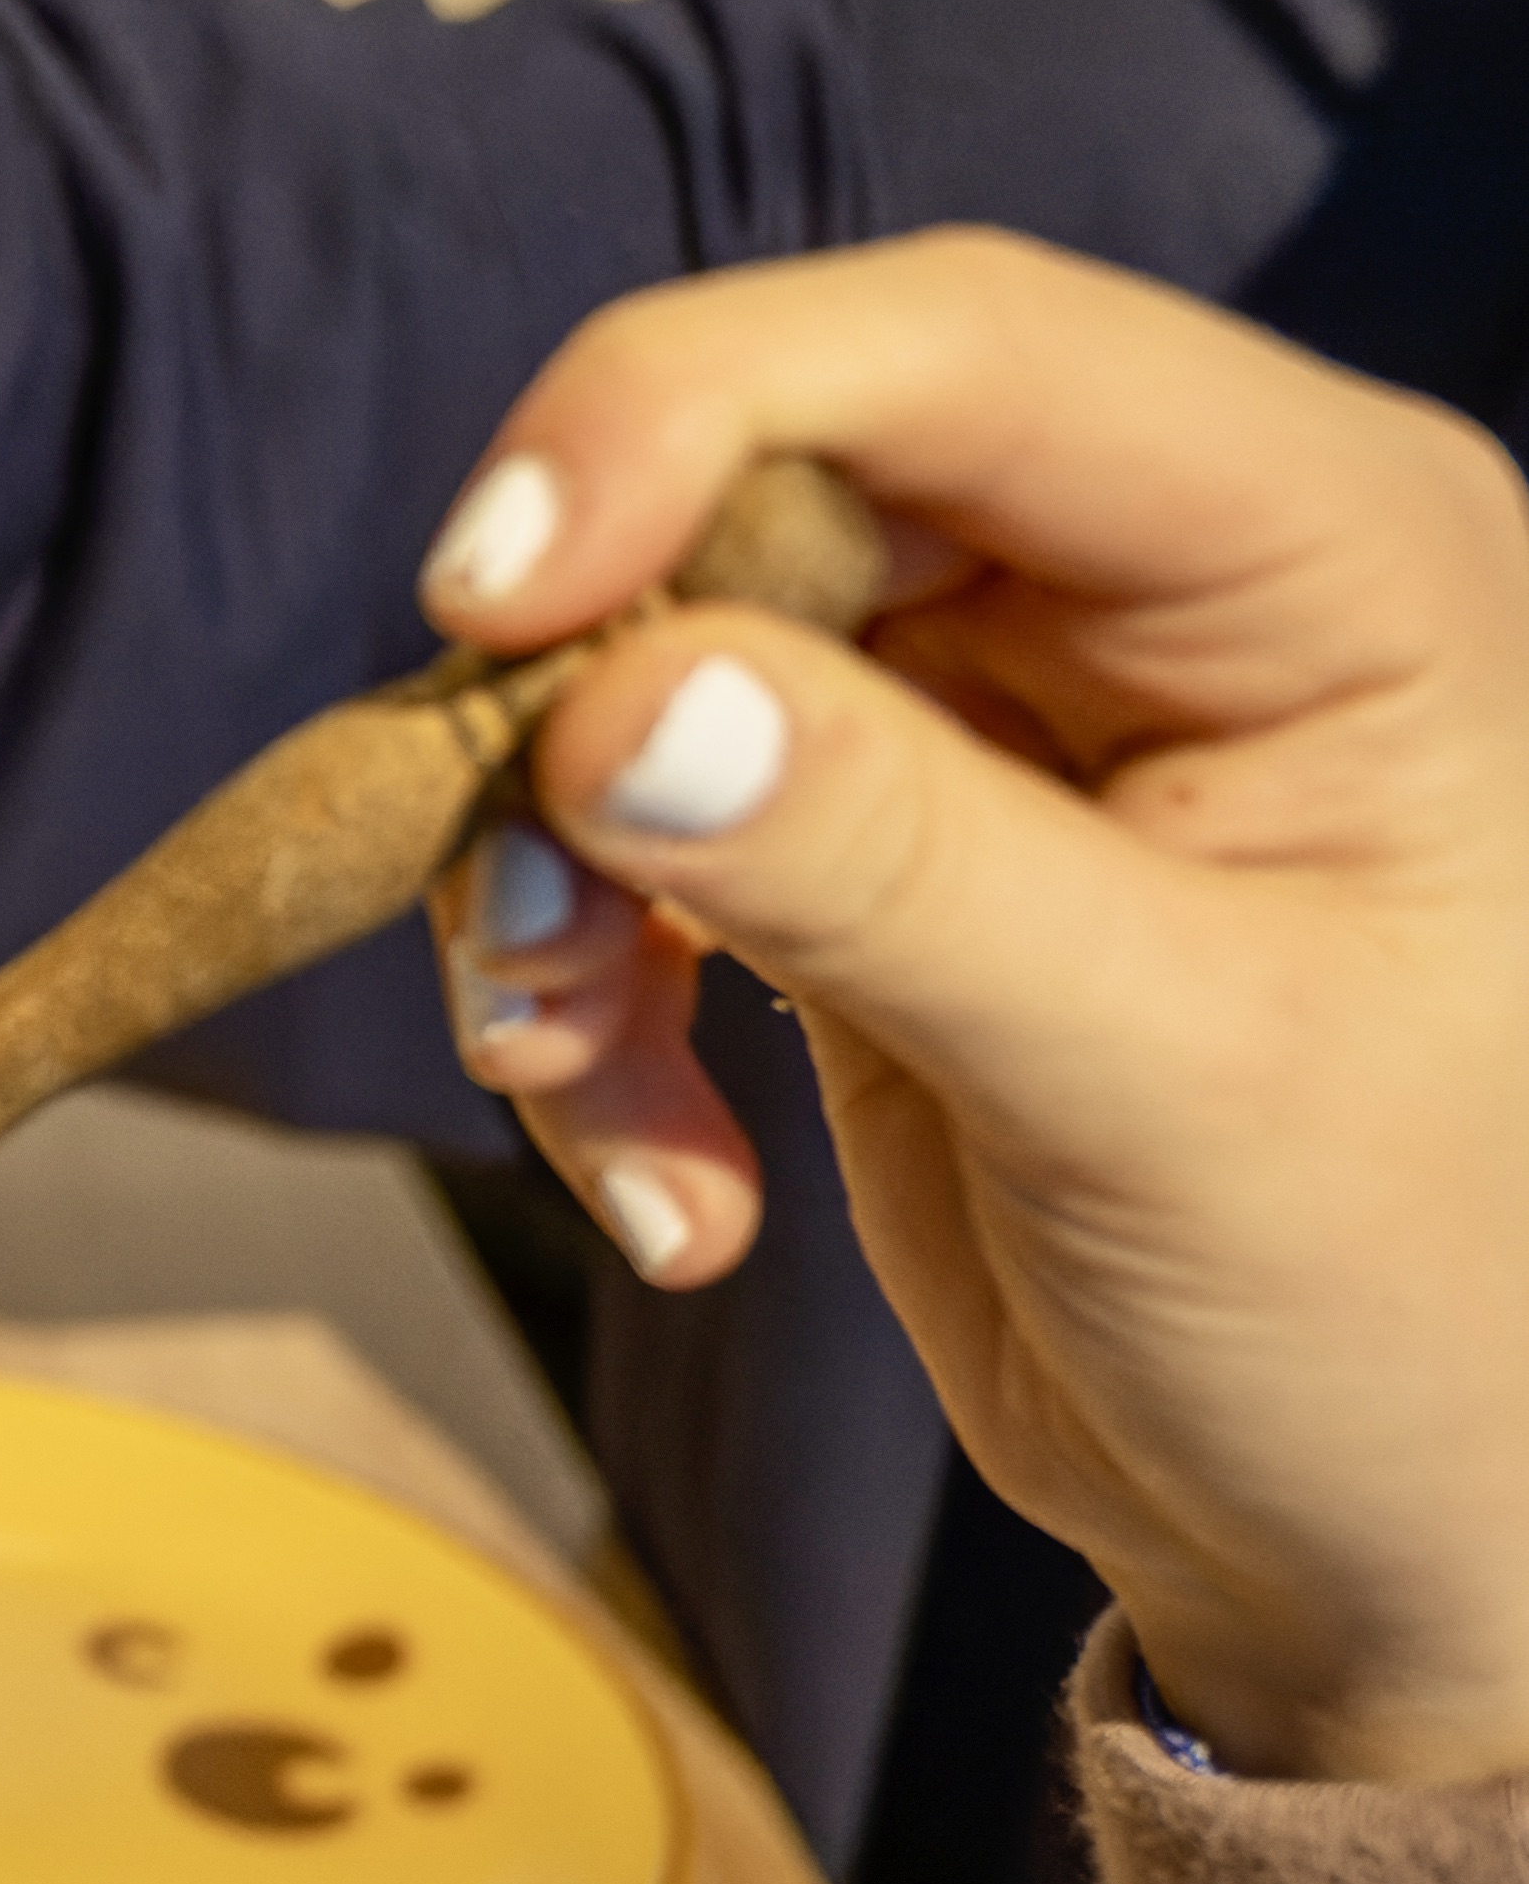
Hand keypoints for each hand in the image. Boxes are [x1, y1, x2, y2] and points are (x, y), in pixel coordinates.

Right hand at [413, 233, 1528, 1781]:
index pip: (964, 349)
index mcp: (1321, 551)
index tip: (485, 601)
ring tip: (581, 1090)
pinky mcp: (876, 868)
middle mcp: (1154, 585)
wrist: (1382, 1534)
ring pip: (648, 691)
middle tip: (527, 930)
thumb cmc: (1398, 1300)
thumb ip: (897, 872)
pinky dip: (596, 1028)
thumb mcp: (1169, 1083)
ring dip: (556, 899)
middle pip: (759, 500)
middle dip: (582, 715)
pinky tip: (673, 1202)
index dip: (690, 416)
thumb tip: (611, 709)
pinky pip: (637, 869)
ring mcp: (1002, 725)